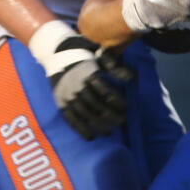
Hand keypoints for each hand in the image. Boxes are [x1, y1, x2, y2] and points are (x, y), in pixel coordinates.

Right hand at [28, 20, 132, 139]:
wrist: (55, 52)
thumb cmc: (82, 52)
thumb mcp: (99, 55)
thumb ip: (115, 68)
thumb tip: (134, 79)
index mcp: (89, 73)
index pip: (106, 92)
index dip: (118, 102)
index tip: (128, 108)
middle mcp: (78, 86)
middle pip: (97, 106)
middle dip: (112, 115)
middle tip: (123, 121)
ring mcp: (68, 96)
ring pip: (85, 114)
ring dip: (98, 125)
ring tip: (109, 132)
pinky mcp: (60, 102)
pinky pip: (71, 119)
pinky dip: (80, 129)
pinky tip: (90, 137)